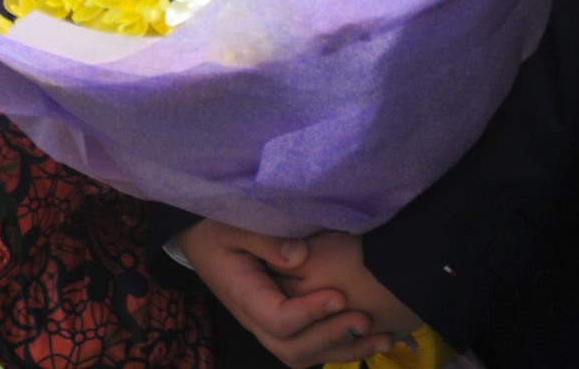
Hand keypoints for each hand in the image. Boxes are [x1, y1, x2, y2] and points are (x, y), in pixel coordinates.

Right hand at [176, 219, 393, 366]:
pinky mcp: (278, 321)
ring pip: (303, 356)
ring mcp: (265, 324)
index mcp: (242, 294)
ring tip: (382, 336)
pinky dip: (339, 345)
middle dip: (333, 338)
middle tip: (366, 320)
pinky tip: (368, 336)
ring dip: (343, 349)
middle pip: (293, 350)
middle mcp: (253, 318)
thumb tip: (300, 256)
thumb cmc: (214, 225)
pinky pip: (308, 346)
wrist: (196, 236)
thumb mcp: (233, 223)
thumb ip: (264, 238)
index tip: (339, 294)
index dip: (310, 313)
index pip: (279, 320)